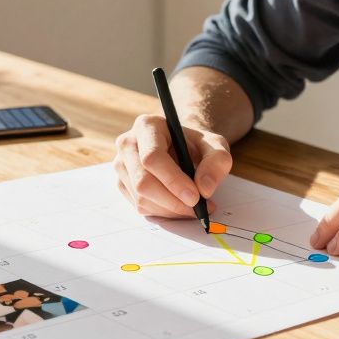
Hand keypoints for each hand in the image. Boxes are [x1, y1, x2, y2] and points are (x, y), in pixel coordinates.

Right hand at [114, 114, 233, 218]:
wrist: (183, 149)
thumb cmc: (196, 145)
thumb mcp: (216, 146)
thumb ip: (217, 162)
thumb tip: (204, 189)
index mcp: (147, 126)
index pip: (152, 157)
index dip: (173, 180)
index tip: (195, 197)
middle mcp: (128, 143)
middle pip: (143, 182)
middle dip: (173, 201)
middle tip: (198, 209)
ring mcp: (121, 165)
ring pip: (141, 198)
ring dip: (171, 210)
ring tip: (193, 207)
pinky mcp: (122, 184)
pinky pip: (140, 207)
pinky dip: (164, 212)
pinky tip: (179, 205)